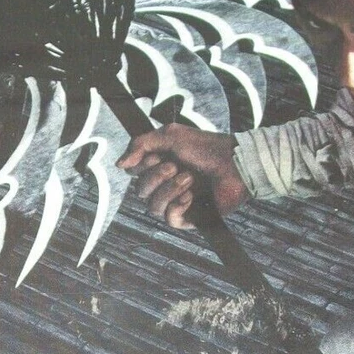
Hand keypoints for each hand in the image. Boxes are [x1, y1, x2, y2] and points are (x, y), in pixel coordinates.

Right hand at [117, 124, 247, 228]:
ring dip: (169, 190)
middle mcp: (165, 184)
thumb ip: (140, 144)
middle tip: (177, 166)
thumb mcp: (169, 135)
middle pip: (139, 191)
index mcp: (159, 165)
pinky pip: (169, 219)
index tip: (157, 155)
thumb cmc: (206, 147)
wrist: (234, 163)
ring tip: (189, 178)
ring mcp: (177, 201)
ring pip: (152, 207)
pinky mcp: (190, 217)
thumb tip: (120, 165)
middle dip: (156, 177)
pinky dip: (178, 205)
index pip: (133, 173)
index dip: (141, 165)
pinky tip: (191, 196)